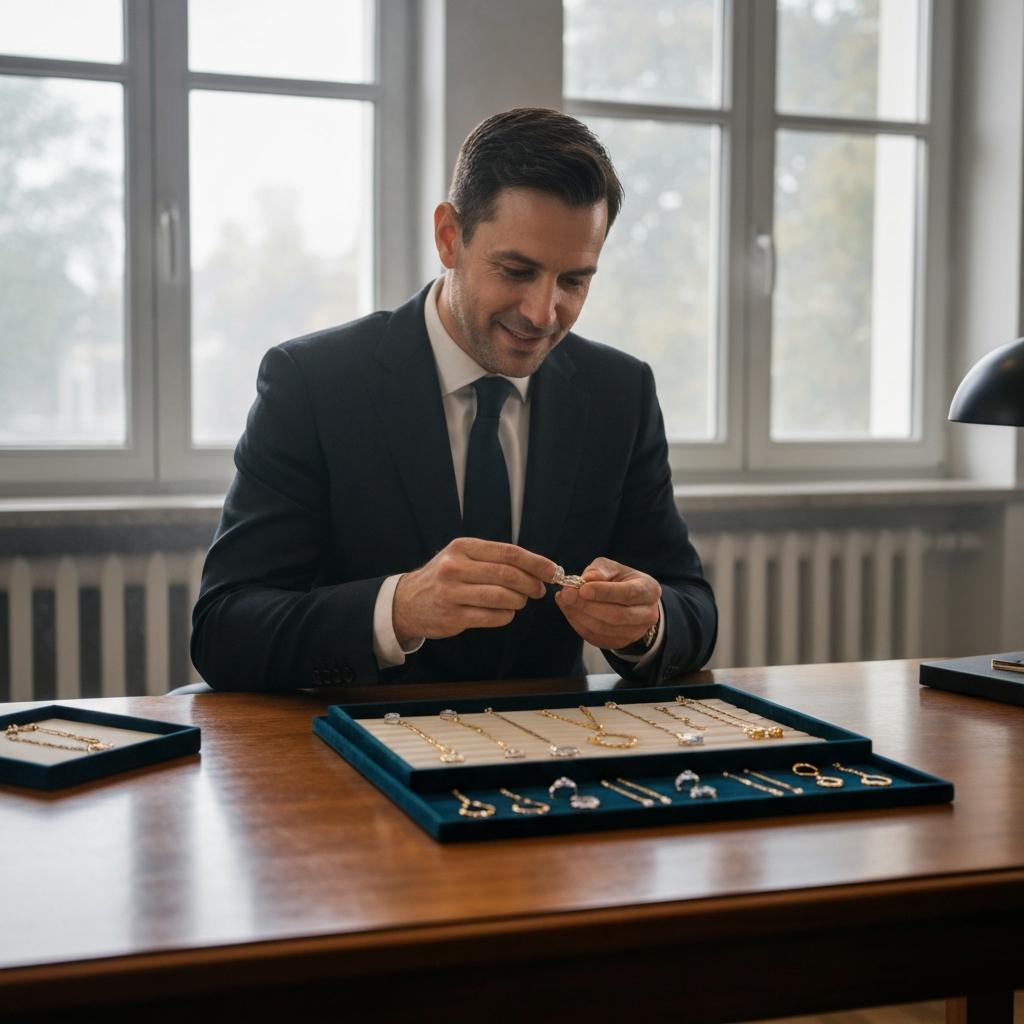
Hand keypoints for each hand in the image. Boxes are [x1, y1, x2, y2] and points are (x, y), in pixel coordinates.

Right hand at [393, 538, 556, 643]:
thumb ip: (492, 559)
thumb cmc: (442, 578)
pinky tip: (506, 613)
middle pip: (507, 574)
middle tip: (539, 590)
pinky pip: (492, 617)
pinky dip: (506, 616)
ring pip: (501, 597)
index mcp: (462, 547)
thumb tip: (534, 567)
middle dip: (531, 583)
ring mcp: (452, 592)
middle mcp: (455, 567)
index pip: (507, 552)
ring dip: (519, 601)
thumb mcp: (460, 557)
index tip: (552, 570)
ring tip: (521, 601)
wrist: (406, 602)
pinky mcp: (452, 616)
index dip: (534, 562)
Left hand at [554, 557, 660, 650]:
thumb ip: (599, 571)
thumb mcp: (612, 568)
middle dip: (587, 605)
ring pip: (603, 629)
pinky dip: (578, 625)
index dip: (604, 592)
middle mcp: (647, 614)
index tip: (581, 588)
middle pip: (616, 615)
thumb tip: (586, 580)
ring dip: (579, 615)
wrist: (630, 602)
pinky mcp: (620, 643)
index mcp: (649, 590)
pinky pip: (596, 638)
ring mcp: (635, 633)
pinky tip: (569, 611)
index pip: (628, 594)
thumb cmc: (620, 580)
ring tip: (563, 600)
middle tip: (565, 594)